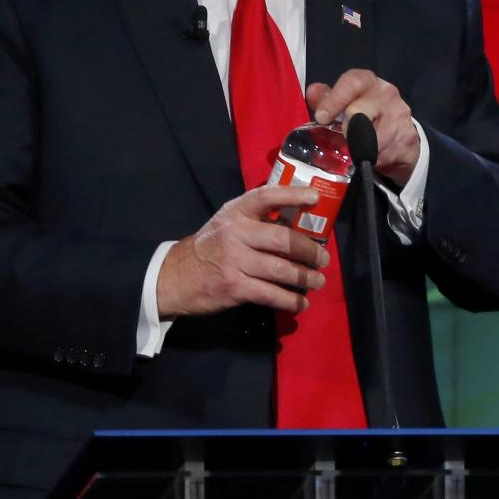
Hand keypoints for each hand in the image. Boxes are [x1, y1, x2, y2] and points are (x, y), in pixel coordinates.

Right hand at [157, 185, 330, 319]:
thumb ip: (255, 222)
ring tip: (318, 281)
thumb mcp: (227, 224)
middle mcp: (236, 234)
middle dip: (309, 250)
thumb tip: (297, 227)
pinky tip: (300, 303)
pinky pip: (270, 294)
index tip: (315, 197)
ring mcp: (235, 261)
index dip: (292, 195)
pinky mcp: (235, 287)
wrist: (175, 276)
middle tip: (323, 259)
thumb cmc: (210, 247)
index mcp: (235, 213)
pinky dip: (290, 300)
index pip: (266, 196)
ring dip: (305, 278)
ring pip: (281, 270)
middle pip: (282, 239)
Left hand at [306, 69, 420, 185]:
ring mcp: (400, 117)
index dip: (334, 100)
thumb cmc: (367, 115)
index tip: (322, 117)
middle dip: (347, 129)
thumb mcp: (346, 104)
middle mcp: (387, 94)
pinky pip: (383, 154)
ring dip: (360, 149)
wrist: (401, 137)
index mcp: (369, 82)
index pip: (353, 82)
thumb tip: (313, 92)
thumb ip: (327, 99)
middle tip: (343, 138)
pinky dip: (374, 159)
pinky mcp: (408, 138)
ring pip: (371, 139)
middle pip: (359, 112)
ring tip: (359, 149)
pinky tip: (374, 156)